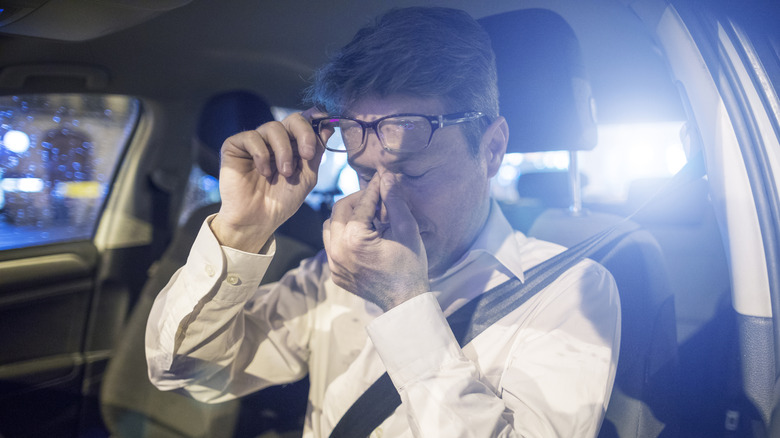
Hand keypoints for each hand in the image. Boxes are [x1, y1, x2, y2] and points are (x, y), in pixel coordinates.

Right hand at [211, 108, 324, 251]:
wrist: (258, 220)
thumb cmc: (281, 202)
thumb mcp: (307, 177)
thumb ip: (316, 152)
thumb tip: (327, 127)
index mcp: (292, 146)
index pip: (305, 123)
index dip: (316, 119)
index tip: (326, 123)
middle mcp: (274, 140)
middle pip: (293, 119)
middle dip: (304, 134)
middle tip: (307, 155)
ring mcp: (255, 141)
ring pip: (273, 127)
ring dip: (283, 151)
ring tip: (284, 173)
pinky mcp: (235, 146)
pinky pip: (251, 137)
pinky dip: (261, 154)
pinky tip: (263, 172)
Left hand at [323, 173, 428, 310]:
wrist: (405, 301)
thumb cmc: (410, 266)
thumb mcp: (407, 230)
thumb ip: (394, 201)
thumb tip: (385, 176)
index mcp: (354, 239)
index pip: (362, 204)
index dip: (374, 188)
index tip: (381, 177)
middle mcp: (337, 250)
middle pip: (339, 210)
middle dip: (357, 200)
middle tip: (375, 197)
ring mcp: (334, 263)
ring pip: (330, 226)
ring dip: (346, 216)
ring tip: (367, 216)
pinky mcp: (335, 272)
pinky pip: (331, 245)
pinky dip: (342, 234)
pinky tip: (361, 235)